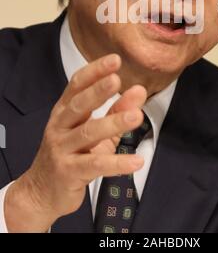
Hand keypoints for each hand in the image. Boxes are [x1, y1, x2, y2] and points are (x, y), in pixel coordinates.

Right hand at [4, 54, 146, 231]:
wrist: (42, 192)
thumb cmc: (71, 155)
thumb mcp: (95, 131)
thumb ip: (117, 110)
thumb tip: (139, 90)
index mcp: (65, 111)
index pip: (77, 84)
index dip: (95, 71)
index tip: (114, 60)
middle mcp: (60, 126)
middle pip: (78, 105)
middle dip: (98, 91)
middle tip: (116, 79)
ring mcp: (62, 149)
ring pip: (88, 133)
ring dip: (114, 123)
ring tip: (137, 116)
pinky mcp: (68, 172)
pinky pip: (95, 165)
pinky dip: (117, 163)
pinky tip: (136, 161)